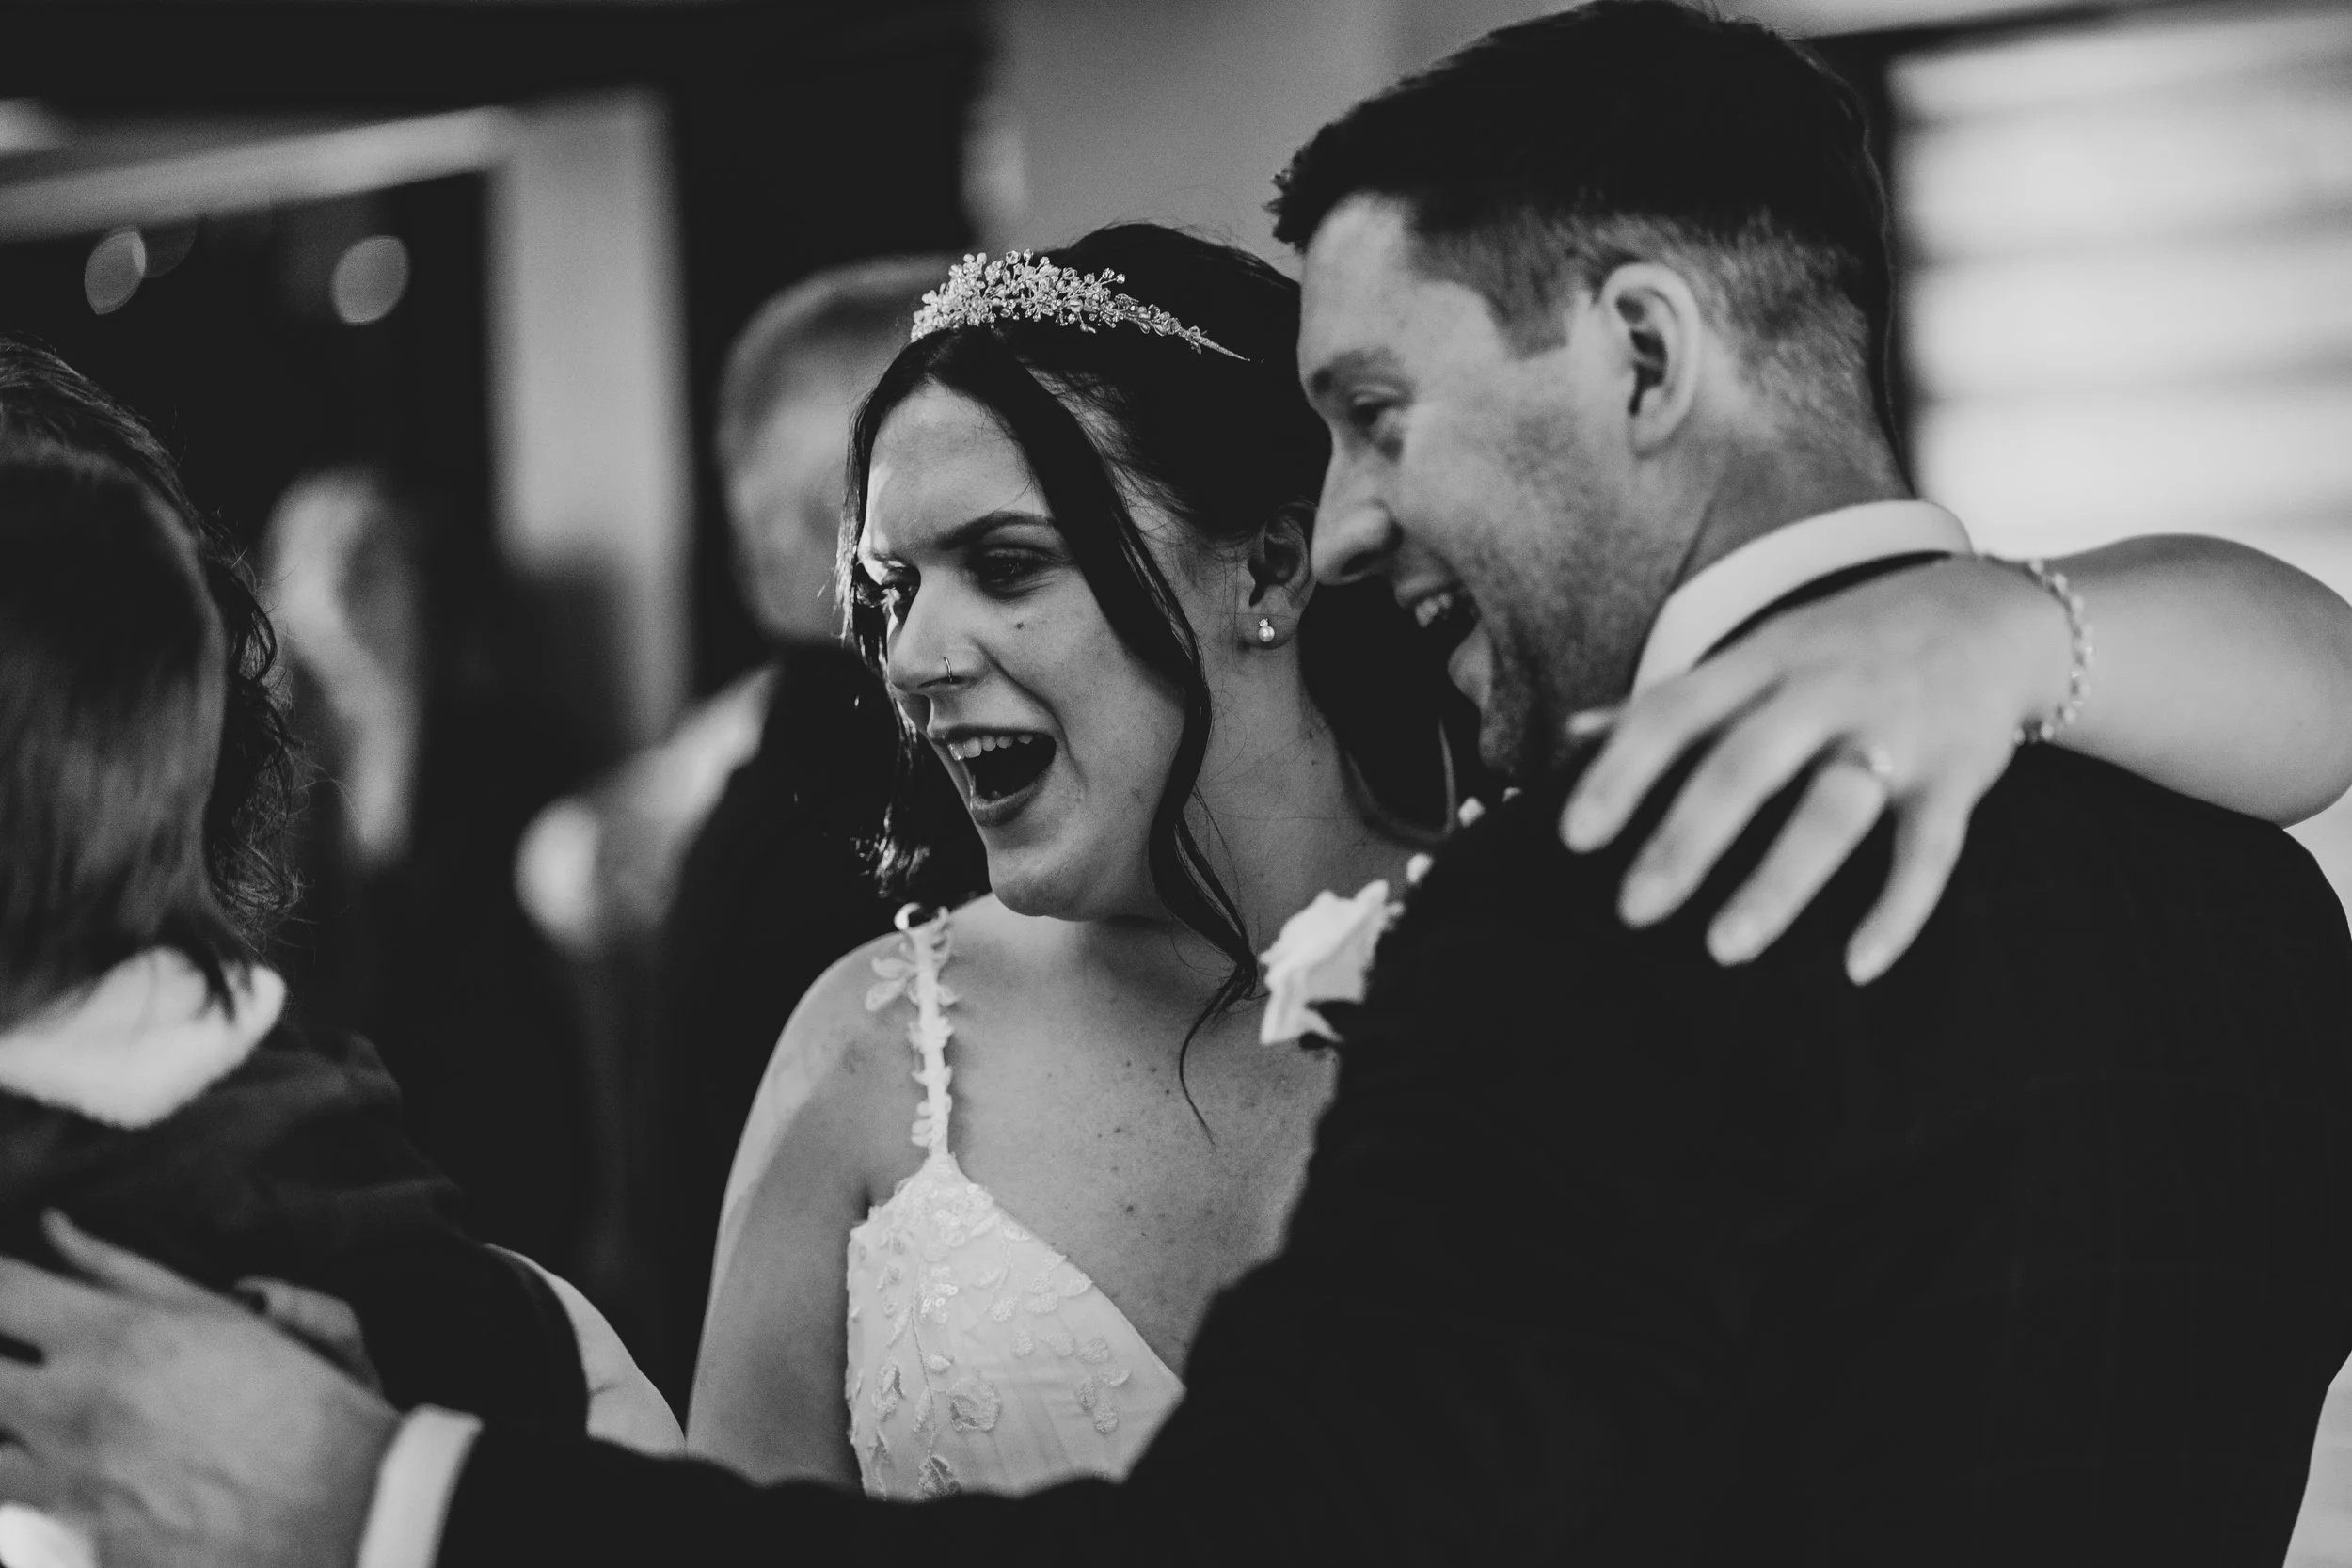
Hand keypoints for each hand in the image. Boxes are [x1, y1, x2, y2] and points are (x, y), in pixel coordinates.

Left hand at [0, 1213, 398, 1567]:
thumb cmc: (291, 1398)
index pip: (2, 1294)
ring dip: (11, 1431)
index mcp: (108, 1340)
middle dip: (2, 1360)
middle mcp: (72, 1410)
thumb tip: (54, 1228)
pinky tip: (98, 1475)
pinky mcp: (82, 1546)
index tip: (7, 1295)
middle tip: (19, 1357)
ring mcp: (68, 1485)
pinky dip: (49, 1488)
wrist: (342, 1503)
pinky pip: (35, 1507)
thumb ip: (121, 1272)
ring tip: (46, 1420)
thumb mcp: (216, 1317)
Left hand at [1560, 556, 2069, 982]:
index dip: (1620, 772)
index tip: (1571, 835)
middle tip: (1633, 910)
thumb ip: (1673, 700)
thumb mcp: (1761, 653)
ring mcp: (1895, 731)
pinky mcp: (1958, 775)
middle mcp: (1825, 690)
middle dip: (1686, 839)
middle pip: (1744, 765)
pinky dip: (1898, 909)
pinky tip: (1858, 965)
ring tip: (1724, 948)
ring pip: (1831, 810)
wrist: (1998, 616)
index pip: (1675, 712)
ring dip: (1777, 881)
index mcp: (1763, 659)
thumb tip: (1571, 733)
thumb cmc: (1849, 646)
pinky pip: (1930, 850)